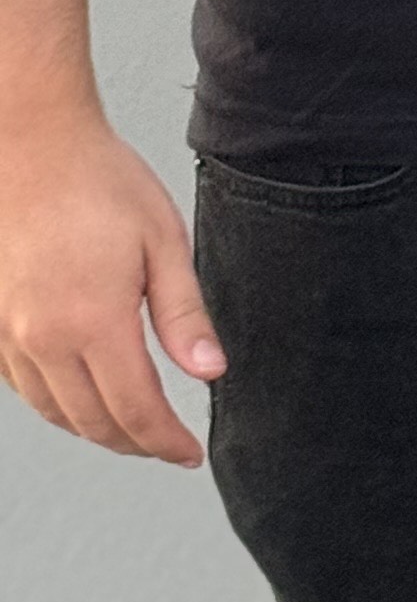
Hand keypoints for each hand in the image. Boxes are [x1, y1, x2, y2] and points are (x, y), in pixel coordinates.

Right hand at [0, 98, 225, 465]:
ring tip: (135, 428)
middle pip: (93, 422)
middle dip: (136, 443)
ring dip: (96, 430)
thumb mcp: (163, 241)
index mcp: (93, 322)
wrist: (31, 148)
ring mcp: (10, 335)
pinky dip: (58, 405)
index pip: (136, 410)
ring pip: (55, 412)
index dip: (166, 442)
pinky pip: (25, 388)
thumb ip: (185, 315)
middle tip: (170, 445)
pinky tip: (83, 397)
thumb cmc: (100, 183)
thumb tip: (211, 373)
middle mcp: (43, 339)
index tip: (190, 454)